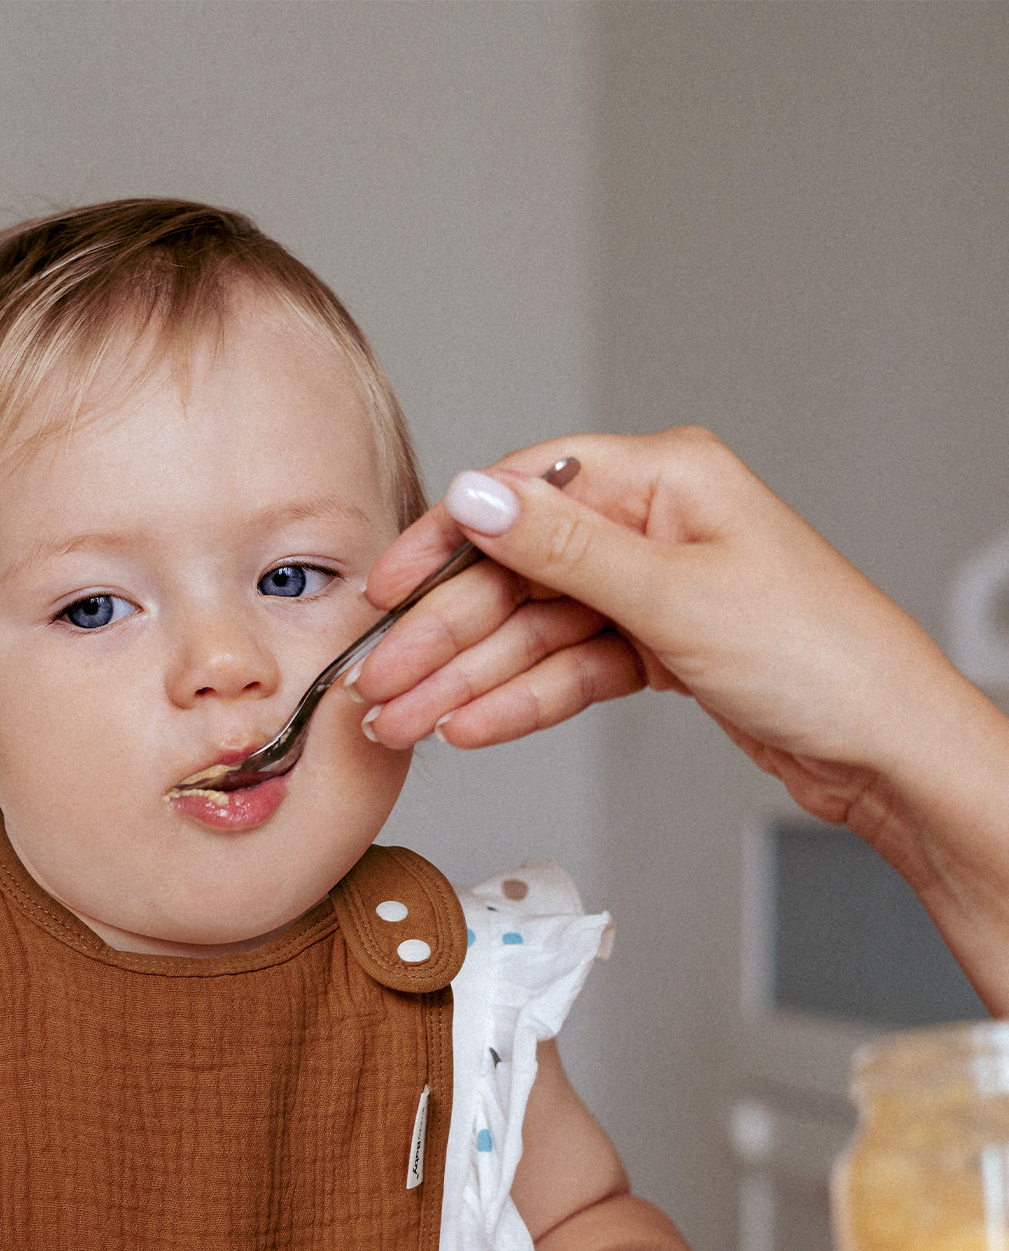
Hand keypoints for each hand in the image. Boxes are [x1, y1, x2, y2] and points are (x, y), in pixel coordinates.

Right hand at [356, 427, 960, 832]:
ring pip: (533, 632)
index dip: (446, 543)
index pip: (524, 495)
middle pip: (518, 577)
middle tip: (382, 682)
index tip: (386, 587)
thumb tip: (478, 495)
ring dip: (467, 680)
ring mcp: (652, 592)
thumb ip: (563, 547)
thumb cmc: (821, 656)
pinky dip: (519, 700)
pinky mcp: (655, 650)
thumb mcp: (676, 595)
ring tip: (407, 721)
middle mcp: (653, 528)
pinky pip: (566, 670)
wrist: (886, 751)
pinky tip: (471, 725)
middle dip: (444, 636)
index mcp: (665, 480)